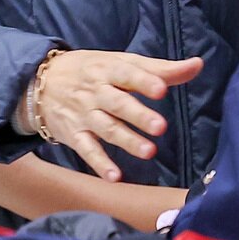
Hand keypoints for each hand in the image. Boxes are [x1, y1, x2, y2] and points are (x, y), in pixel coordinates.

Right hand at [34, 50, 202, 180]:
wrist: (41, 82)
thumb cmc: (93, 71)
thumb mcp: (121, 62)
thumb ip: (160, 68)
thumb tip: (197, 65)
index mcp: (108, 70)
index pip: (127, 74)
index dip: (144, 81)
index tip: (162, 90)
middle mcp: (95, 92)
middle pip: (118, 104)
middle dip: (138, 115)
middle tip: (161, 127)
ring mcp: (84, 115)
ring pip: (106, 128)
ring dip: (127, 141)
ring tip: (149, 152)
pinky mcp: (74, 135)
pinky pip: (87, 150)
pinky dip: (99, 164)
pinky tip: (115, 177)